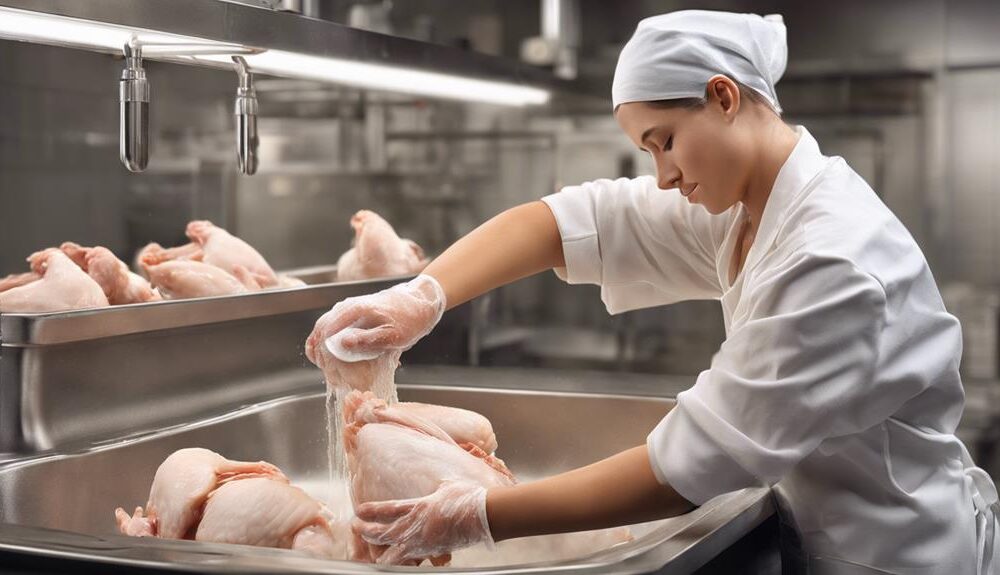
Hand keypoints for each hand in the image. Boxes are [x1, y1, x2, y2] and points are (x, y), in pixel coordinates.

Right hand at [305, 275, 444, 389]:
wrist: (420, 302)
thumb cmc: (410, 319)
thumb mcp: (392, 335)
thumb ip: (366, 339)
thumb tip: (342, 343)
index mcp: (355, 309)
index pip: (326, 330)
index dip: (323, 351)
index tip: (327, 368)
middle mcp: (348, 306)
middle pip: (321, 328)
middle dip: (320, 351)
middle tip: (327, 371)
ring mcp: (349, 308)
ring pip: (325, 326)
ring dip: (323, 346)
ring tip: (329, 366)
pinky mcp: (353, 313)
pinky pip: (334, 326)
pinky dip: (331, 340)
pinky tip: (335, 354)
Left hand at [351, 481, 491, 564]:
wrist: (485, 516)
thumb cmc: (469, 497)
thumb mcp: (446, 486)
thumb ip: (434, 488)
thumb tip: (433, 483)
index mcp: (420, 506)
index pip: (387, 510)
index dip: (371, 511)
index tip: (358, 511)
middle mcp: (417, 527)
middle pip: (383, 534)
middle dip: (366, 532)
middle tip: (356, 528)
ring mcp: (424, 543)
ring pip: (392, 555)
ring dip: (379, 552)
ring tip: (370, 551)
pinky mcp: (432, 553)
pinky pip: (411, 562)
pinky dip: (400, 563)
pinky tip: (396, 562)